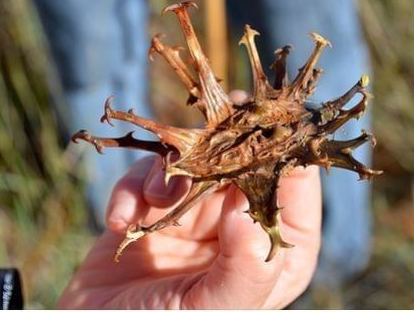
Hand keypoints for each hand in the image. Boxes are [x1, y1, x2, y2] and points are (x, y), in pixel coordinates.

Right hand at [58, 92, 321, 308]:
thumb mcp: (211, 310)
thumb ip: (244, 270)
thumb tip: (249, 211)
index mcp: (272, 251)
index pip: (295, 187)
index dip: (283, 150)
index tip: (263, 120)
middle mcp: (238, 225)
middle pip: (242, 160)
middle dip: (220, 144)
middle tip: (205, 127)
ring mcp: (196, 213)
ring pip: (194, 158)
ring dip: (169, 172)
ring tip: (152, 202)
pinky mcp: (154, 207)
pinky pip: (146, 175)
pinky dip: (130, 189)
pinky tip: (118, 221)